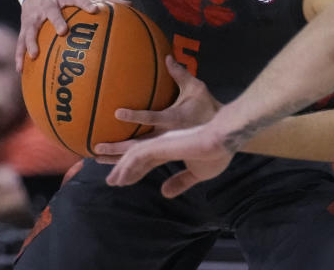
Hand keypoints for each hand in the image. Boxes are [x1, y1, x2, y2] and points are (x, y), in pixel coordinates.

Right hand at [16, 0, 129, 71]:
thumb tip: (130, 5)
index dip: (85, 2)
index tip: (94, 10)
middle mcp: (48, 4)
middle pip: (51, 11)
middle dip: (57, 20)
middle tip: (63, 31)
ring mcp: (34, 16)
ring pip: (30, 28)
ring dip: (31, 41)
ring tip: (34, 55)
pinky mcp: (24, 26)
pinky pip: (20, 42)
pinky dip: (19, 55)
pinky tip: (21, 71)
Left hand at [94, 55, 220, 164]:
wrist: (223, 132)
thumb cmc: (209, 108)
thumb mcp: (197, 88)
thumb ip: (180, 74)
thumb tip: (167, 58)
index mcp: (173, 120)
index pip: (152, 118)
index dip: (134, 116)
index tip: (117, 113)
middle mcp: (166, 137)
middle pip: (138, 146)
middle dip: (116, 149)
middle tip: (96, 149)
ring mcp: (165, 148)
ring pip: (138, 158)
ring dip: (118, 161)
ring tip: (98, 159)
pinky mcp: (166, 154)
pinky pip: (144, 162)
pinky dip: (129, 167)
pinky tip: (116, 171)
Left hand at [102, 123, 234, 195]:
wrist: (223, 139)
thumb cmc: (216, 153)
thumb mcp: (197, 174)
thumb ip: (180, 182)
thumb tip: (164, 193)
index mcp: (171, 148)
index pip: (148, 161)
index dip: (136, 172)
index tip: (124, 181)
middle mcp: (163, 143)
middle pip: (137, 156)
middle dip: (122, 168)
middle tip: (110, 180)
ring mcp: (161, 143)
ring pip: (133, 155)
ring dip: (120, 168)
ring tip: (111, 181)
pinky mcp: (160, 144)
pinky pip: (136, 156)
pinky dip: (126, 166)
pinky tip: (119, 177)